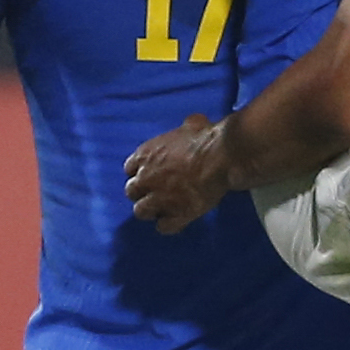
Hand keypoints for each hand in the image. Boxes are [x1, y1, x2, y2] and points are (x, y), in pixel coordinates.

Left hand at [124, 114, 232, 232]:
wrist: (220, 157)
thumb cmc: (206, 138)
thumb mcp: (192, 125)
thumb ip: (185, 128)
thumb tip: (192, 123)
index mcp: (146, 155)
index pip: (130, 168)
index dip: (140, 172)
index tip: (150, 174)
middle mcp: (146, 178)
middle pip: (132, 191)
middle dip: (142, 193)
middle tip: (157, 193)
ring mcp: (158, 199)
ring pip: (141, 211)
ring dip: (151, 211)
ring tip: (164, 209)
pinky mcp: (175, 214)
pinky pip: (164, 227)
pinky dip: (169, 225)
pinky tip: (178, 220)